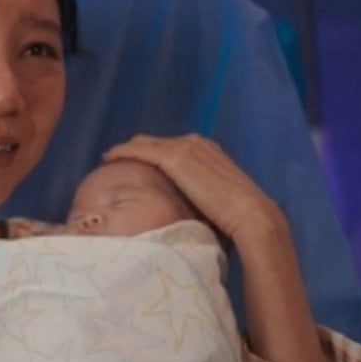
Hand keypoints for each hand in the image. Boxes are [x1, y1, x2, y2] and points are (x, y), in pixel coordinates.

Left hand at [102, 134, 287, 246]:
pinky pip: (140, 150)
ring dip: (126, 150)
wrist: (251, 215)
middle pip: (156, 142)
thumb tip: (188, 215)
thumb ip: (200, 198)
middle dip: (136, 150)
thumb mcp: (216, 201)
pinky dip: (123, 152)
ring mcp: (184, 148)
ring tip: (110, 159)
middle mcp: (195, 143)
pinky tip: (109, 159)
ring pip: (145, 144)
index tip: (137, 165)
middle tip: (116, 160)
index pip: (171, 148)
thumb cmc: (237, 218)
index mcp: (208, 151)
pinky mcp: (174, 158)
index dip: (152, 154)